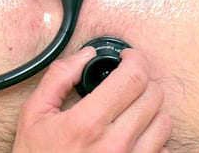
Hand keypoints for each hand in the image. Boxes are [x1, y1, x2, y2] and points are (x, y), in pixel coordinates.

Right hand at [13, 46, 172, 152]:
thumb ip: (59, 78)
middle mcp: (115, 145)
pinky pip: (165, 150)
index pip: (133, 78)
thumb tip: (86, 55)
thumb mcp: (34, 115)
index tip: (128, 57)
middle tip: (126, 83)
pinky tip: (134, 136)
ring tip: (131, 109)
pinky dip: (154, 139)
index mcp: (88, 123)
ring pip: (164, 122)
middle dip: (142, 81)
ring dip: (151, 109)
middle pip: (154, 96)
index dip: (135, 59)